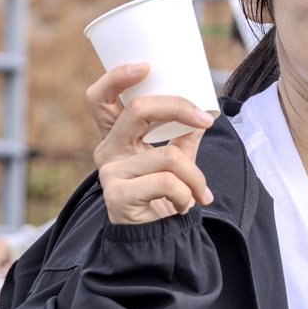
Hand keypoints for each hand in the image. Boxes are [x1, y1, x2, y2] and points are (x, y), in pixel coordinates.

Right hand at [92, 65, 214, 224]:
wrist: (153, 242)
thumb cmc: (163, 197)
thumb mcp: (174, 161)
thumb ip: (184, 135)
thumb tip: (207, 109)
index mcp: (116, 137)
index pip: (100, 98)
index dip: (117, 77)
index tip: (146, 66)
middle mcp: (107, 150)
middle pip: (138, 110)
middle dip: (178, 108)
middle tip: (204, 120)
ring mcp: (109, 173)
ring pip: (168, 155)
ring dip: (196, 176)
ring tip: (200, 193)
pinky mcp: (118, 195)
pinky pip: (167, 182)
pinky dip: (186, 194)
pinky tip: (184, 206)